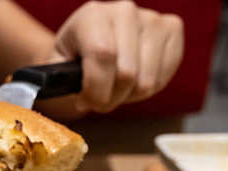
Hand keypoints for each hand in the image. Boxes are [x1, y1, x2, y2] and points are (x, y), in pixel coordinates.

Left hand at [40, 1, 183, 117]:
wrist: (90, 47)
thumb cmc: (70, 61)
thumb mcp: (56, 68)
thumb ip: (58, 80)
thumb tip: (61, 94)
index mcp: (91, 15)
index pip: (103, 55)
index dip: (96, 89)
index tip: (86, 102)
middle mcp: (124, 10)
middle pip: (127, 73)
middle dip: (110, 99)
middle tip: (99, 101)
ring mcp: (151, 17)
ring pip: (147, 79)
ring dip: (128, 96)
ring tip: (114, 90)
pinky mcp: (171, 29)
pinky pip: (164, 75)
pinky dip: (147, 89)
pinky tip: (133, 82)